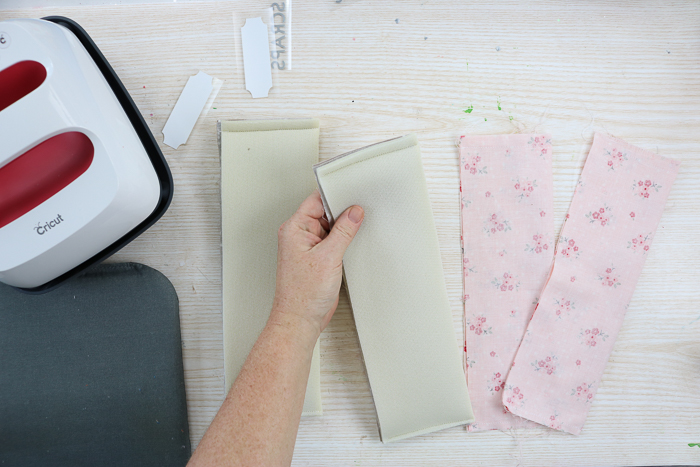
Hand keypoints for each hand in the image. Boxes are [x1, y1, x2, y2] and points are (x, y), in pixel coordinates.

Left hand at [272, 190, 363, 335]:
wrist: (301, 319)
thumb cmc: (303, 294)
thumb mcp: (328, 257)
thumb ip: (343, 232)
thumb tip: (354, 213)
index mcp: (294, 228)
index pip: (316, 200)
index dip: (334, 194)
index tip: (352, 193)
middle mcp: (299, 235)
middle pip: (325, 212)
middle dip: (342, 213)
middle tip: (358, 214)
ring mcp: (309, 246)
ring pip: (331, 227)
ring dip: (344, 230)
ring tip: (353, 236)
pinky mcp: (318, 258)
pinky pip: (333, 241)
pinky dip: (344, 242)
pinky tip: (350, 247)